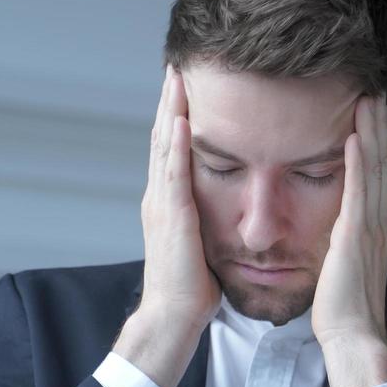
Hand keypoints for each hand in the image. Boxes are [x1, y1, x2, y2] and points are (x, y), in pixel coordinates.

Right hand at [112, 67, 220, 386]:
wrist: (173, 319)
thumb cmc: (192, 290)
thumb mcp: (202, 244)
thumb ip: (207, 220)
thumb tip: (225, 207)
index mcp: (170, 203)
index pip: (173, 150)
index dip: (177, 117)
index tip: (186, 87)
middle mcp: (160, 198)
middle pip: (164, 139)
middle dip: (170, 103)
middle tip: (176, 68)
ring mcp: (162, 206)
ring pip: (165, 148)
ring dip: (171, 111)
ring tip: (176, 79)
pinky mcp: (173, 219)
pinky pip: (173, 175)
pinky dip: (177, 146)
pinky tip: (183, 121)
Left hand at [314, 95, 386, 386]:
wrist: (353, 337)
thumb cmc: (343, 311)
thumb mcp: (341, 267)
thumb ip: (340, 244)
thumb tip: (332, 233)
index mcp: (373, 229)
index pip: (378, 176)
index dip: (377, 142)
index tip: (373, 114)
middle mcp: (378, 223)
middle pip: (382, 164)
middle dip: (380, 126)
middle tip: (377, 92)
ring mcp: (370, 228)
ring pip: (375, 170)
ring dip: (372, 132)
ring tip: (368, 99)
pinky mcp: (356, 236)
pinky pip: (358, 191)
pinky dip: (358, 161)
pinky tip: (354, 136)